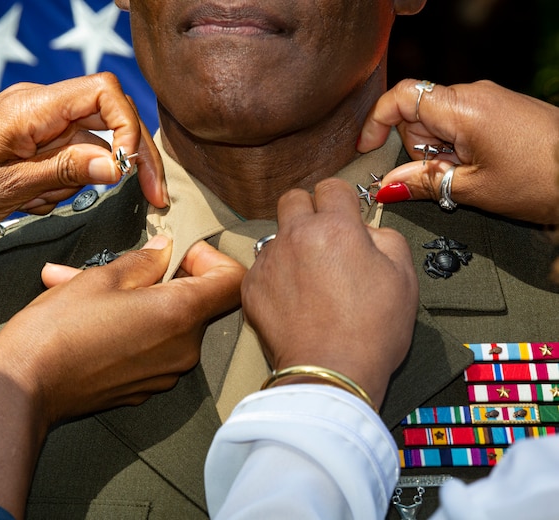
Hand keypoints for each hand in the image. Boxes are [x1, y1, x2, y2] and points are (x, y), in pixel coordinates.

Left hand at [0, 72, 167, 268]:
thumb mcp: (12, 188)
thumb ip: (69, 170)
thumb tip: (120, 163)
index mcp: (30, 107)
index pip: (103, 92)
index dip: (129, 126)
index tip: (132, 169)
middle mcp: (35, 108)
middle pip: (105, 118)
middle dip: (128, 157)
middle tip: (152, 197)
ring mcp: (31, 126)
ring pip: (88, 144)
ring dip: (81, 179)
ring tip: (39, 203)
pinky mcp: (26, 145)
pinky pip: (65, 159)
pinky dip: (62, 185)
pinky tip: (30, 203)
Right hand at [0, 235, 244, 423]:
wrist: (23, 387)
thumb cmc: (57, 330)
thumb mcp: (101, 278)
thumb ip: (144, 260)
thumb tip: (166, 250)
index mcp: (178, 315)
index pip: (232, 281)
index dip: (210, 259)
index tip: (178, 252)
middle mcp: (182, 349)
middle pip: (196, 302)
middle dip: (162, 277)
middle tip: (122, 264)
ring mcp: (164, 373)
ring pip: (166, 323)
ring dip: (138, 300)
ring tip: (88, 286)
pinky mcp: (143, 388)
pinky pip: (150, 348)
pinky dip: (130, 327)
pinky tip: (89, 317)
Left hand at [241, 179, 417, 407]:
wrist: (332, 371)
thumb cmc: (372, 330)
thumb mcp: (403, 276)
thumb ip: (385, 238)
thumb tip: (365, 230)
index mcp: (336, 227)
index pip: (331, 186)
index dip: (341, 200)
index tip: (345, 216)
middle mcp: (296, 236)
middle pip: (293, 199)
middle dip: (308, 210)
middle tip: (323, 237)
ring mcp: (269, 261)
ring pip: (276, 235)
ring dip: (291, 246)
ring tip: (309, 278)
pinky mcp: (251, 287)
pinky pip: (262, 267)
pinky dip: (276, 276)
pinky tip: (294, 299)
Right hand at [358, 79, 558, 224]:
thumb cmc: (543, 180)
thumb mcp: (473, 189)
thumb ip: (422, 184)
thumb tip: (386, 186)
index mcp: (464, 108)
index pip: (401, 98)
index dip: (376, 122)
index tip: (367, 149)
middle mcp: (475, 95)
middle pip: (418, 115)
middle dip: (417, 149)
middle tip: (440, 178)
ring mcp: (490, 100)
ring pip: (439, 122)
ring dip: (439, 152)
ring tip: (467, 178)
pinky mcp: (501, 109)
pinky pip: (461, 123)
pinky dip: (456, 148)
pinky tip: (477, 170)